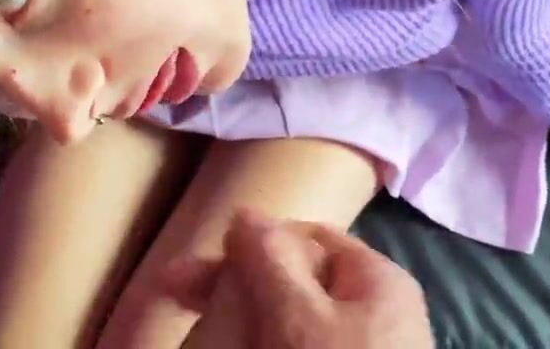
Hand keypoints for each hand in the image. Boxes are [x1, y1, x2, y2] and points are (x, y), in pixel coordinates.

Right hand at [162, 210, 432, 348]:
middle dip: (235, 287)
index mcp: (377, 282)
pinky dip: (262, 347)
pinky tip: (231, 345)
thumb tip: (247, 214)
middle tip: (172, 296)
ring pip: (292, 327)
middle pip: (296, 284)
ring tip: (195, 333)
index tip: (200, 263)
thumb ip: (271, 260)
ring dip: (243, 326)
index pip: (310, 238)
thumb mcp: (299, 316)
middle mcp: (377, 317)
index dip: (253, 242)